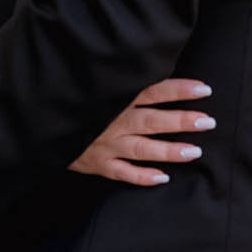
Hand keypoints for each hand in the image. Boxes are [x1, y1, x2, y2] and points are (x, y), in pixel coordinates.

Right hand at [70, 78, 213, 186]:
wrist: (43, 123)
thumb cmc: (79, 101)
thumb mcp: (99, 85)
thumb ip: (126, 83)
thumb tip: (157, 73)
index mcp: (117, 98)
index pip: (153, 91)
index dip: (178, 90)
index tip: (204, 89)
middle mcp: (114, 120)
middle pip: (153, 120)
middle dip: (181, 121)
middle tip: (208, 122)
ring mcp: (106, 144)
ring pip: (142, 148)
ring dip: (168, 150)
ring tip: (194, 152)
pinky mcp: (97, 163)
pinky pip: (122, 172)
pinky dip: (141, 177)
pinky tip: (163, 178)